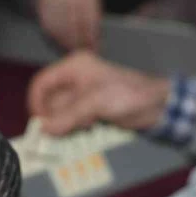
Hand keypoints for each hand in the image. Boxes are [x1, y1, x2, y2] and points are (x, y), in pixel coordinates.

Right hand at [27, 51, 170, 135]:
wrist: (158, 105)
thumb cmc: (128, 96)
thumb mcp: (96, 103)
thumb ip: (69, 115)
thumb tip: (44, 129)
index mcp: (73, 67)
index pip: (41, 84)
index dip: (37, 104)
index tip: (41, 125)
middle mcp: (74, 78)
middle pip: (50, 102)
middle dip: (58, 117)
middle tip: (76, 124)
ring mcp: (81, 94)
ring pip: (60, 114)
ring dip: (69, 124)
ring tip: (89, 124)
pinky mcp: (89, 108)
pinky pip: (72, 120)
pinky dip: (78, 127)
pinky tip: (93, 126)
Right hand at [35, 0, 101, 50]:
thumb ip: (93, 15)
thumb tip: (95, 43)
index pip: (90, 21)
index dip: (91, 38)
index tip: (93, 51)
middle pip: (75, 25)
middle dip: (78, 43)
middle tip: (81, 55)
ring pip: (60, 27)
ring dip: (65, 43)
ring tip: (69, 53)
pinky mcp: (42, 1)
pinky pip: (47, 24)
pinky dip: (52, 37)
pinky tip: (57, 44)